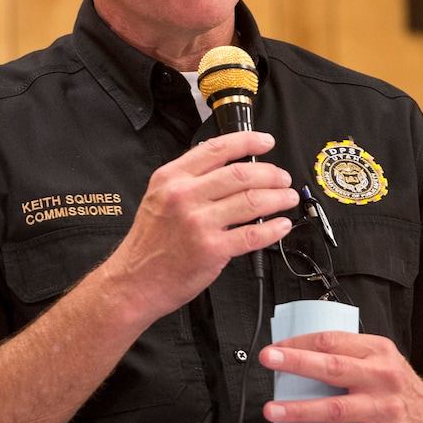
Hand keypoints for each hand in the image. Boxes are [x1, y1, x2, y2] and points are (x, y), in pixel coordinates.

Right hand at [105, 131, 296, 320]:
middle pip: (240, 173)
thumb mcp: (158, 196)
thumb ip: (188, 179)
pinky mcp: (211, 249)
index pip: (216, 148)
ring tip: (287, 198)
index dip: (247, 141)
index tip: (265, 142)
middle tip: (282, 177)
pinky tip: (281, 225)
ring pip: (251, 201)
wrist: (135, 280)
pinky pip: (252, 234)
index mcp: (172, 178)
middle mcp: (184, 196)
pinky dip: (273, 229)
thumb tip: (227, 165)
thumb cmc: (149, 241)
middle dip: (270, 173)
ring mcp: (198, 223)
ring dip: (278, 197)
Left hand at [259, 332, 422, 422]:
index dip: (300, 343)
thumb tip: (300, 353)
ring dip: (300, 409)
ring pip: (336, 408)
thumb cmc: (397, 386)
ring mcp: (384, 409)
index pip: (332, 341)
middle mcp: (381, 377)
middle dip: (296, 363)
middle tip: (269, 360)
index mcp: (376, 351)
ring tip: (273, 410)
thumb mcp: (380, 358)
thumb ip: (347, 354)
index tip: (276, 348)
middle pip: (333, 368)